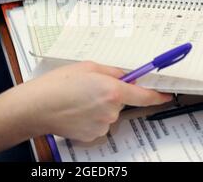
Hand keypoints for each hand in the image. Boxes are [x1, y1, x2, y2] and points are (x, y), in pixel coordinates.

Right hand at [0, 62, 171, 158]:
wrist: (37, 106)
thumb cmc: (58, 84)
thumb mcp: (88, 67)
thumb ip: (112, 71)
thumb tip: (126, 75)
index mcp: (112, 90)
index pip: (143, 95)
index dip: (156, 95)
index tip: (164, 94)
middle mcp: (111, 109)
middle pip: (122, 101)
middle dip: (112, 93)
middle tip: (91, 87)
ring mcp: (102, 124)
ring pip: (109, 112)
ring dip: (100, 105)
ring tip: (79, 98)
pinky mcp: (93, 135)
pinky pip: (99, 122)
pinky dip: (92, 116)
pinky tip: (77, 110)